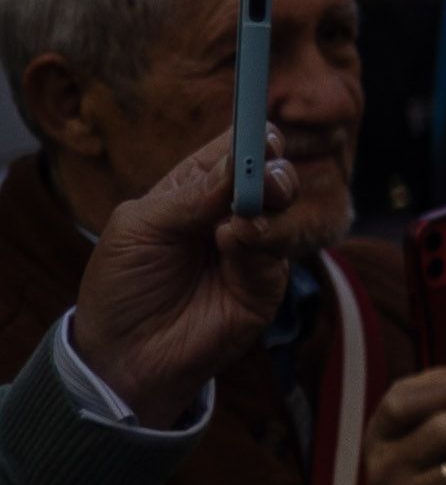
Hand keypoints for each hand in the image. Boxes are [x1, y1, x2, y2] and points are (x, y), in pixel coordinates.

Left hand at [67, 127, 320, 416]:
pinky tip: (237, 242)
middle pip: (272, 175)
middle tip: (264, 174)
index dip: (251, 136)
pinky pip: (279, 256)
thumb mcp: (139, 227)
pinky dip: (263, 243)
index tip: (261, 130)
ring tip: (242, 219)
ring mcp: (253, 250)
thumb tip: (242, 163)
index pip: (235, 150)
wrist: (123, 354)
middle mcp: (230, 214)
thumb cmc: (122, 284)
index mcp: (196, 190)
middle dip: (273, 169)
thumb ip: (191, 195)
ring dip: (272, 205)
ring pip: (285, 212)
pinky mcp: (265, 286)